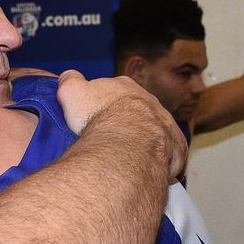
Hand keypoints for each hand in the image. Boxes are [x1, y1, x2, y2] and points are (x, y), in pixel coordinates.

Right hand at [57, 70, 187, 179]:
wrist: (128, 143)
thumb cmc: (98, 117)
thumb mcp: (72, 92)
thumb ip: (70, 81)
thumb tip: (68, 77)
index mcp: (124, 86)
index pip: (113, 90)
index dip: (102, 102)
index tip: (94, 114)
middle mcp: (149, 101)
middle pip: (135, 109)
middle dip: (124, 120)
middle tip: (108, 137)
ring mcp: (165, 123)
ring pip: (153, 130)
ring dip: (142, 140)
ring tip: (125, 155)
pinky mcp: (175, 146)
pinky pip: (168, 152)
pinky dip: (157, 158)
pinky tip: (144, 167)